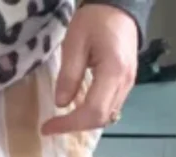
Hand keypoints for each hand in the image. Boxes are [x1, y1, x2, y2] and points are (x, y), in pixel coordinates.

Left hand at [41, 5, 138, 135]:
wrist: (119, 5)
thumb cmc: (95, 20)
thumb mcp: (74, 44)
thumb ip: (68, 75)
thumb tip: (61, 104)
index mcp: (113, 72)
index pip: (92, 111)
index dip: (69, 124)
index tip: (47, 127)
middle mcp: (125, 83)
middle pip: (100, 119)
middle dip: (75, 126)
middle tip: (52, 126)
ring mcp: (128, 84)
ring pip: (106, 116)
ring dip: (83, 122)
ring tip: (62, 120)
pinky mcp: (125, 83)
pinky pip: (109, 107)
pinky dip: (91, 114)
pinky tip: (76, 109)